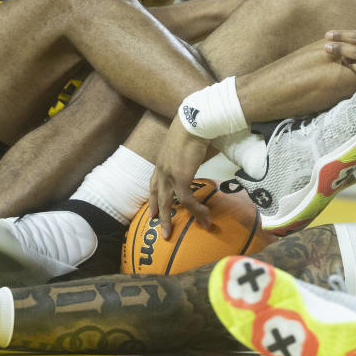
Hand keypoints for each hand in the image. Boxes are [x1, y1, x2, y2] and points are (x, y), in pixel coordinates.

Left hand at [149, 116, 211, 238]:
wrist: (195, 122)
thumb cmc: (195, 127)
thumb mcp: (189, 143)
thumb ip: (191, 152)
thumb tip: (202, 153)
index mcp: (162, 160)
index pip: (154, 182)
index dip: (153, 197)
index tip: (151, 210)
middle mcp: (162, 168)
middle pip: (157, 195)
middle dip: (158, 213)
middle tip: (158, 227)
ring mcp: (170, 174)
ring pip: (168, 202)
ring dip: (171, 219)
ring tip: (173, 233)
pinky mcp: (181, 178)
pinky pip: (186, 200)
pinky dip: (195, 210)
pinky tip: (203, 216)